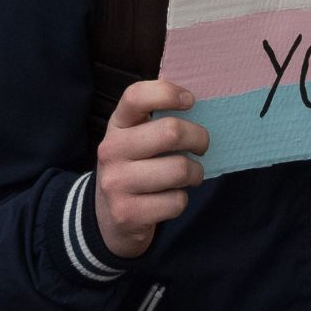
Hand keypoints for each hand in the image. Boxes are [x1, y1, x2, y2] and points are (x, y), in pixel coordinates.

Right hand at [93, 80, 207, 259]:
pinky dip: (182, 200)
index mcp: (116, 125)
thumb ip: (157, 120)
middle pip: (170, 132)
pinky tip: (170, 198)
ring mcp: (116, 183)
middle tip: (201, 146)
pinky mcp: (127, 213)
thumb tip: (195, 102)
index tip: (190, 101)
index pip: (136, 96)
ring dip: (195, 173)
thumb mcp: (135, 138)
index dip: (168, 93)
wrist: (109, 217)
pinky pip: (176, 201)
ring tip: (190, 175)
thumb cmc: (135, 168)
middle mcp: (111, 150)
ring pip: (179, 169)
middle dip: (199, 138)